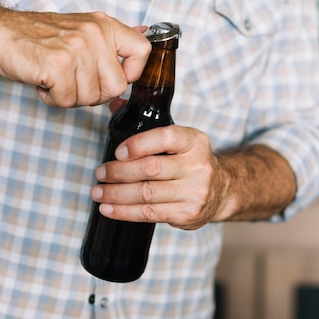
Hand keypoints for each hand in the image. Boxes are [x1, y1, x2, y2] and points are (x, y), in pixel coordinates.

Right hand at [0, 10, 149, 107]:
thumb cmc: (37, 36)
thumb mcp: (81, 28)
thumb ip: (111, 38)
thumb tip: (146, 36)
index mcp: (103, 25)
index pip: (143, 51)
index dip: (131, 73)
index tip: (109, 76)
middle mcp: (93, 34)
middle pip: (116, 86)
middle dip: (93, 93)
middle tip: (72, 81)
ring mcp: (76, 49)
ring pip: (91, 97)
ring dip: (70, 96)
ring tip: (54, 78)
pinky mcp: (57, 65)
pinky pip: (67, 100)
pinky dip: (53, 98)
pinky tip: (43, 81)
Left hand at [90, 125, 229, 229]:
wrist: (221, 191)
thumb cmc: (189, 161)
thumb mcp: (178, 138)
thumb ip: (146, 121)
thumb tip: (114, 105)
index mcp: (194, 141)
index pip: (166, 137)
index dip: (139, 144)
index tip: (118, 152)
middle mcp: (197, 166)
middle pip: (151, 168)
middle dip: (119, 172)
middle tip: (99, 173)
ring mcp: (194, 192)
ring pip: (147, 193)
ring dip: (116, 194)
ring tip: (97, 192)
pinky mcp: (186, 214)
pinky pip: (149, 213)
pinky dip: (124, 212)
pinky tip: (108, 209)